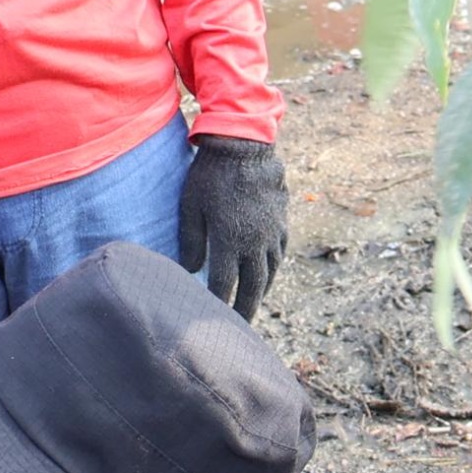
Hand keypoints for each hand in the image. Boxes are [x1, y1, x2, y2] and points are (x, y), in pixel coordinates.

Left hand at [176, 133, 287, 319]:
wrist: (244, 145)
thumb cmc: (209, 174)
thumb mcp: (191, 206)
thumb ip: (191, 241)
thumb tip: (189, 270)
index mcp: (229, 240)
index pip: (223, 283)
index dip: (218, 303)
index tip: (212, 319)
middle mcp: (255, 242)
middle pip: (252, 286)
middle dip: (245, 309)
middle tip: (239, 327)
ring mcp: (271, 232)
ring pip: (270, 272)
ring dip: (261, 291)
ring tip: (252, 304)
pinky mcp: (281, 221)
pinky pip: (280, 253)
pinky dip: (273, 268)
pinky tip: (267, 273)